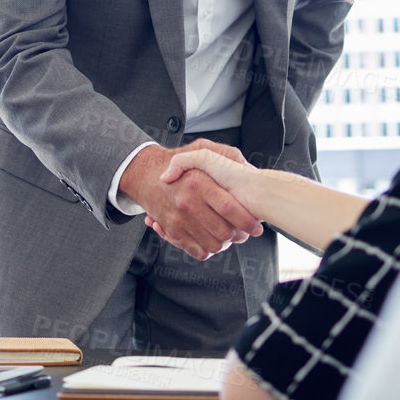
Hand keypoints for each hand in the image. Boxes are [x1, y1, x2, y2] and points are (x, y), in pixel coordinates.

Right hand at [119, 139, 262, 260]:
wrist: (144, 175)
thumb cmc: (176, 164)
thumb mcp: (200, 149)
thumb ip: (224, 153)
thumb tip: (246, 168)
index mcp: (198, 182)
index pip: (229, 207)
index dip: (246, 220)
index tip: (255, 225)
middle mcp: (187, 202)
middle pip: (223, 231)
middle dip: (239, 236)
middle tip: (244, 232)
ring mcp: (178, 219)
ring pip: (212, 244)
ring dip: (225, 243)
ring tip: (228, 235)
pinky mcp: (172, 230)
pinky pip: (197, 250)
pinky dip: (208, 249)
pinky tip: (211, 238)